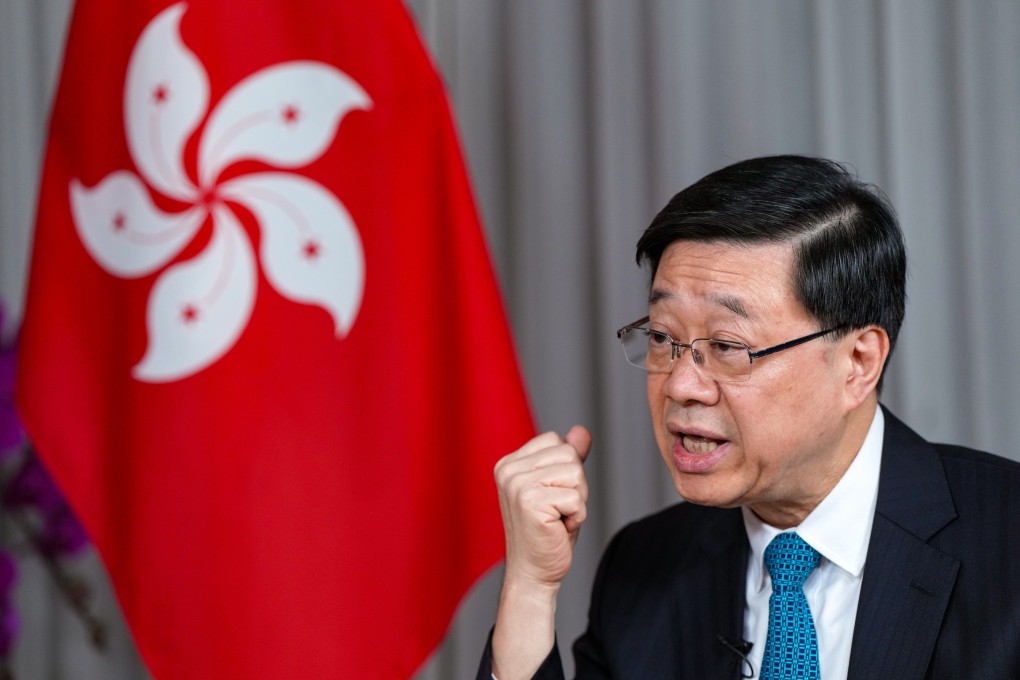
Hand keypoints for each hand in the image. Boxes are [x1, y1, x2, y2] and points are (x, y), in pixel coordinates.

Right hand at [491, 426, 591, 679]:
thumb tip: (582, 431)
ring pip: (575, 473)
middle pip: (568, 454)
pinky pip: (576, 498)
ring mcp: (517, 485)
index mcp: (510, 463)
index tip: (551, 496)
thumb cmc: (547, 532)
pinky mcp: (531, 503)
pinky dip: (577, 517)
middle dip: (574, 485)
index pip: (556, 441)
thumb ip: (568, 458)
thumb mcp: (560, 488)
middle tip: (556, 511)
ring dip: (576, 501)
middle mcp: (509, 471)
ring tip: (557, 519)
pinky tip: (558, 529)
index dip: (566, 470)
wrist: (533, 573)